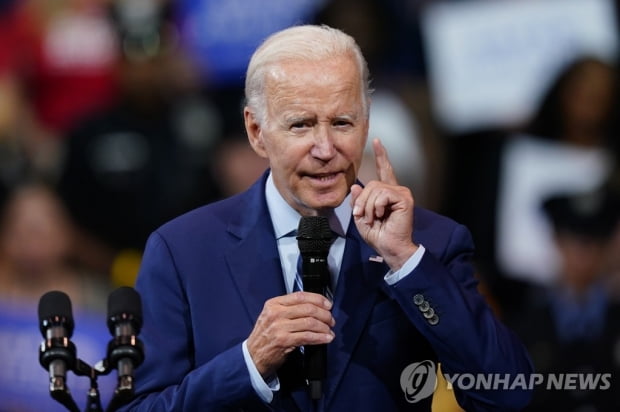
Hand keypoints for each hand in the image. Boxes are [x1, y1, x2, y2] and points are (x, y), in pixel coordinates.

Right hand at [246, 291, 334, 377]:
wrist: (253, 355)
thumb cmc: (265, 336)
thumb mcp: (272, 315)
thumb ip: (289, 308)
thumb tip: (314, 305)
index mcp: (274, 304)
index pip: (300, 296)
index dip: (318, 299)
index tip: (327, 304)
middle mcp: (276, 313)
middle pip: (308, 309)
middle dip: (324, 314)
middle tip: (330, 320)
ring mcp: (279, 327)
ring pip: (310, 322)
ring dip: (324, 327)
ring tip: (329, 330)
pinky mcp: (284, 341)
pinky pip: (308, 337)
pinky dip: (320, 337)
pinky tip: (326, 338)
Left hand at [351, 138, 417, 270]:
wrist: (390, 248)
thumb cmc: (378, 235)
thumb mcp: (361, 217)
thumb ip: (358, 201)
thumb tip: (356, 187)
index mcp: (387, 194)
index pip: (384, 170)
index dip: (381, 156)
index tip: (377, 141)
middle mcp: (396, 190)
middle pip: (371, 184)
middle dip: (361, 201)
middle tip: (361, 216)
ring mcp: (401, 193)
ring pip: (375, 189)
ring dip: (367, 206)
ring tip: (372, 218)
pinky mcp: (405, 198)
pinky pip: (382, 194)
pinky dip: (376, 206)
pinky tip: (380, 215)